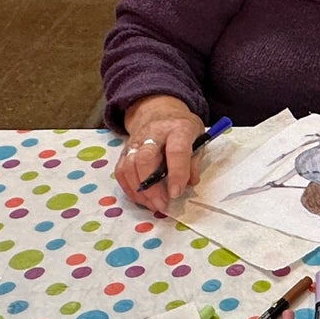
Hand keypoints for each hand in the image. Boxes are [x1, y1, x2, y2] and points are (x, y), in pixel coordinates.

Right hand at [115, 94, 207, 211]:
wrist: (158, 112)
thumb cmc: (182, 129)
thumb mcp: (198, 139)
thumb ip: (194, 161)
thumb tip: (189, 183)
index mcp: (178, 129)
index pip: (176, 150)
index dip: (176, 173)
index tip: (176, 193)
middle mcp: (154, 133)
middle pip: (145, 158)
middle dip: (152, 186)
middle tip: (162, 204)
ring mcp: (136, 141)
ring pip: (130, 166)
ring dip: (140, 191)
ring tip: (153, 205)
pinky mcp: (125, 150)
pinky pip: (121, 171)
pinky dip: (129, 189)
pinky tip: (141, 199)